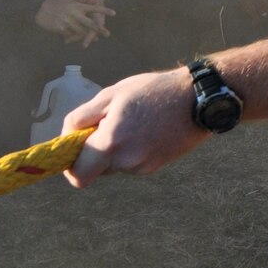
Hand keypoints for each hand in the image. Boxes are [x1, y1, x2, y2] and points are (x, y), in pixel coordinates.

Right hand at [35, 0, 114, 47]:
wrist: (40, 10)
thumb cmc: (57, 2)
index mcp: (77, 5)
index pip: (93, 8)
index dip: (104, 10)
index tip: (114, 13)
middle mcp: (74, 13)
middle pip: (90, 23)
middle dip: (99, 29)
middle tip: (108, 34)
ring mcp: (68, 22)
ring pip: (81, 31)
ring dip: (88, 36)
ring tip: (95, 39)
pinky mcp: (61, 29)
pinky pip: (71, 35)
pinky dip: (74, 37)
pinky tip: (77, 40)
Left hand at [61, 67, 204, 187]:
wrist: (200, 99)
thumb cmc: (154, 91)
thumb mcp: (111, 95)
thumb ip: (81, 118)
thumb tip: (67, 136)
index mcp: (111, 144)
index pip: (79, 176)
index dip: (71, 166)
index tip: (76, 149)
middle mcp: (127, 161)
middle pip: (97, 168)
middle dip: (97, 151)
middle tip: (110, 124)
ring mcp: (145, 166)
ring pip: (117, 164)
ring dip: (118, 149)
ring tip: (135, 122)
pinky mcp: (158, 166)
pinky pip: (134, 162)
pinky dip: (135, 149)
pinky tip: (149, 129)